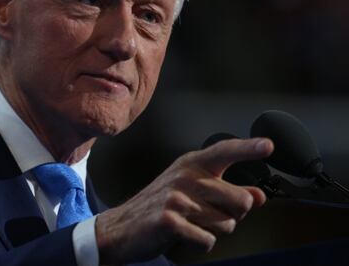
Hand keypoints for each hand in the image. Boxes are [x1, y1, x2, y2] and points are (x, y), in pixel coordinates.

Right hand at [95, 137, 273, 263]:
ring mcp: (176, 198)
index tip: (269, 146)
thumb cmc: (159, 207)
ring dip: (213, 232)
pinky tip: (183, 236)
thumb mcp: (192, 192)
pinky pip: (208, 240)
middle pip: (241, 201)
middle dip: (232, 216)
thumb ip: (227, 192)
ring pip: (227, 224)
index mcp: (191, 165)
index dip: (248, 149)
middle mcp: (185, 176)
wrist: (121, 227)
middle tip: (207, 216)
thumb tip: (259, 195)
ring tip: (190, 224)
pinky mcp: (170, 220)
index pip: (224, 152)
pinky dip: (200, 244)